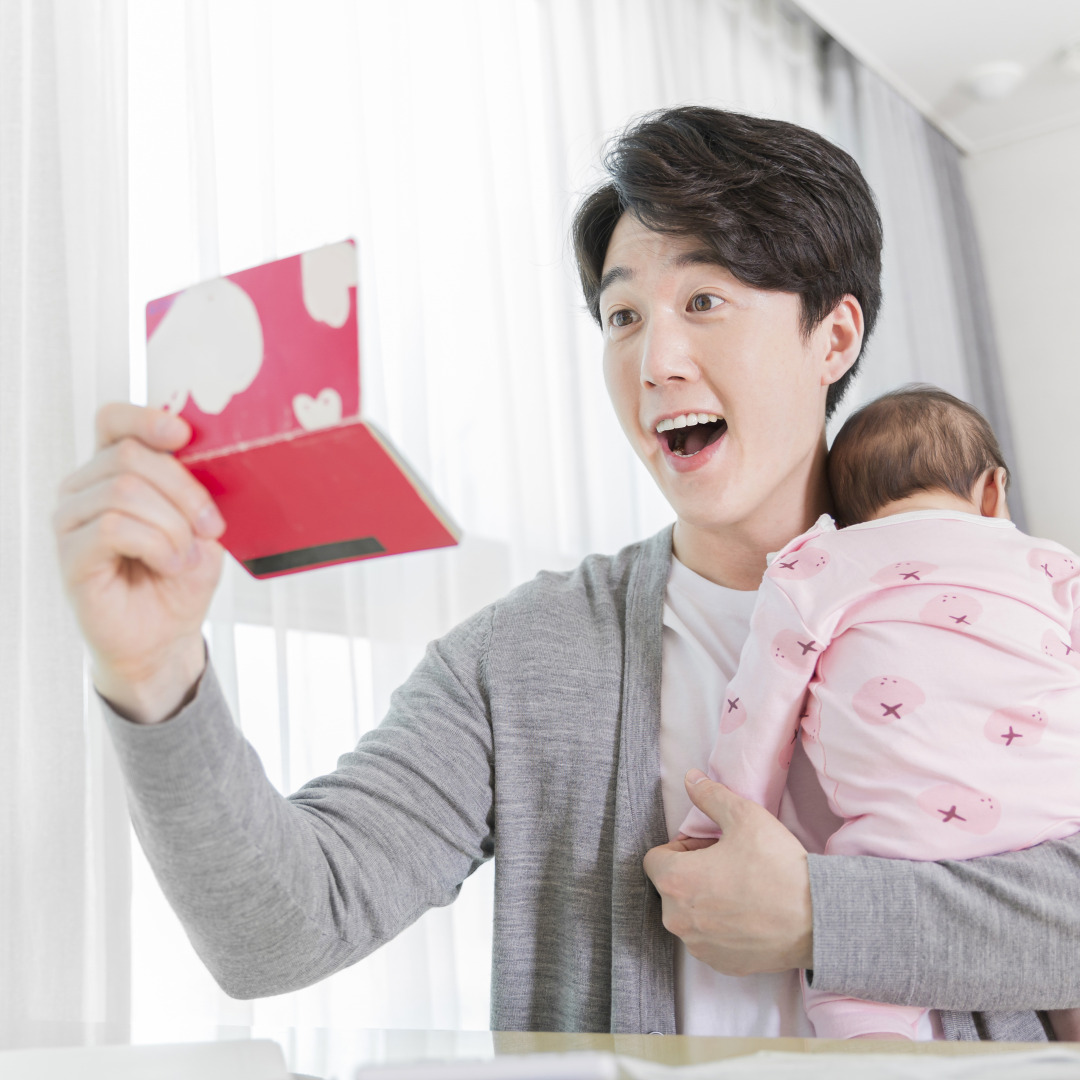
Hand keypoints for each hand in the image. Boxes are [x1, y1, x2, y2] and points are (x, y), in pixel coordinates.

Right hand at [53, 403, 225, 722]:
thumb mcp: (200, 525)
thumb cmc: (180, 577)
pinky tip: (168, 564)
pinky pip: (113, 527)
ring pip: (125, 491)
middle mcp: (84, 487)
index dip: (146, 418)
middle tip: (208, 528)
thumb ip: (195, 489)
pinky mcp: (70, 554)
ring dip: (172, 526)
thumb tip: (202, 454)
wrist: (165, 636)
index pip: (114, 421)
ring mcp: (71, 519)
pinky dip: (155, 545)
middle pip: (132, 456)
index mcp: (114, 469)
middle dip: (185, 491)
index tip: (183, 435)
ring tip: (184, 556)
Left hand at [643, 769, 812, 975]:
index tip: (709, 847)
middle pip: (671, 886)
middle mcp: (678, 919)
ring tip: (741, 888)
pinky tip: (749, 914)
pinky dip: (720, 926)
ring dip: (705, 900)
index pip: (655, 859)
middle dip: (692, 872)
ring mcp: (698, 946)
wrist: (817, 920)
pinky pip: (708, 938)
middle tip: (728, 863)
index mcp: (676, 881)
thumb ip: (710, 796)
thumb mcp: (744, 817)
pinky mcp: (719, 964)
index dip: (681, 847)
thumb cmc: (777, 867)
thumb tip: (691, 779)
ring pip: (689, 913)